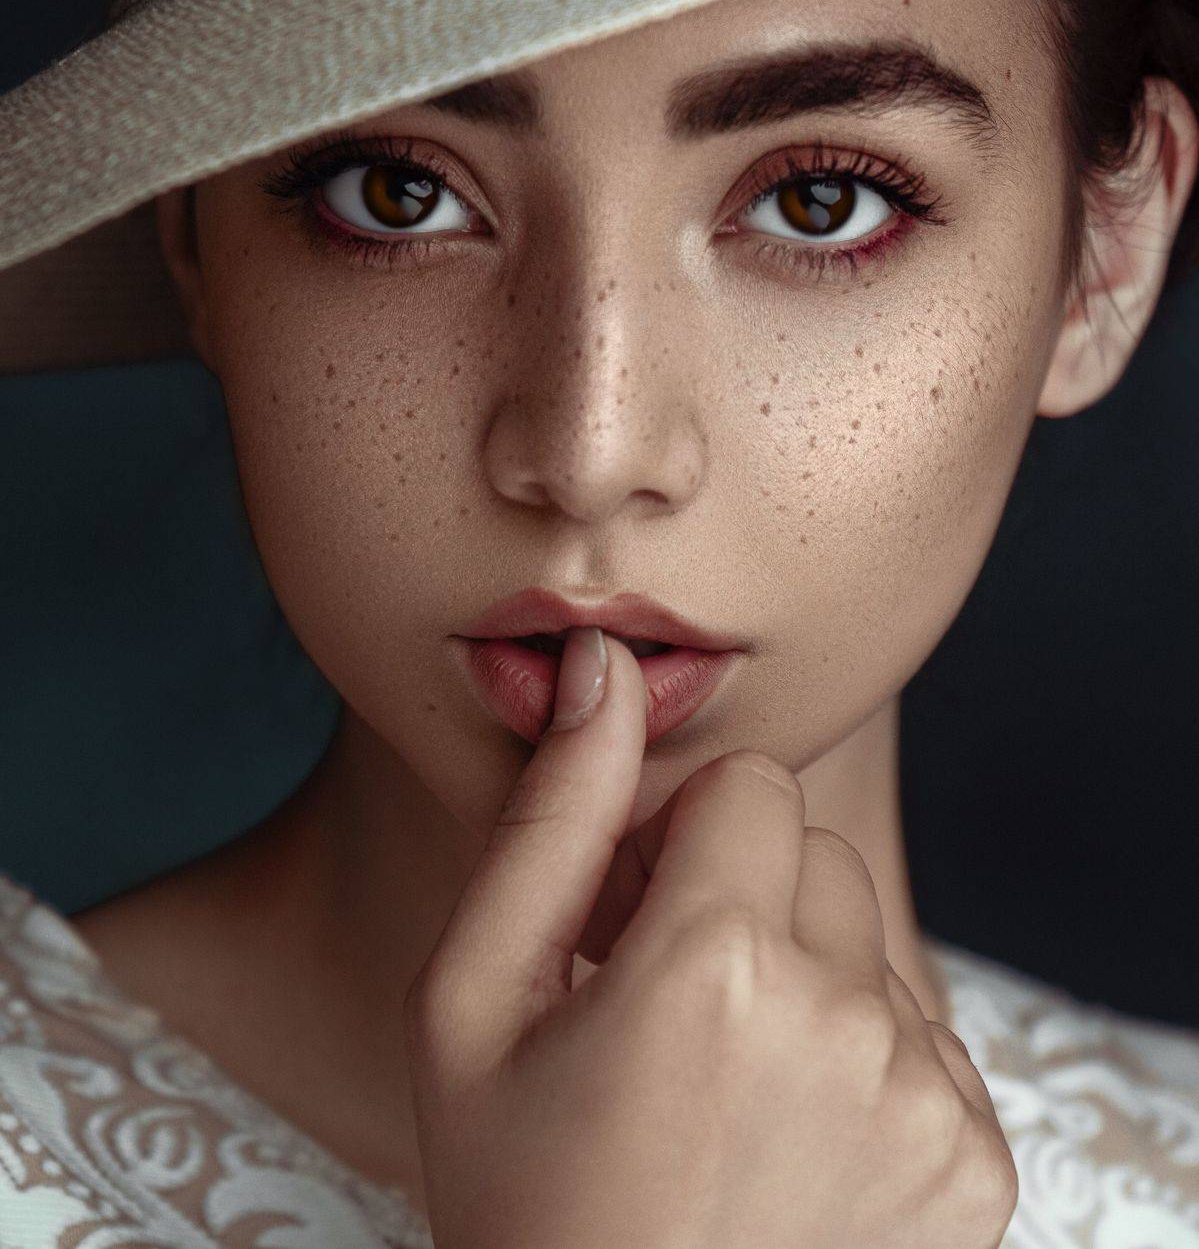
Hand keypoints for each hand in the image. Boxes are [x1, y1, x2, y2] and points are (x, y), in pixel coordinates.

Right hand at [403, 628, 1017, 1247]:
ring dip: (797, 973)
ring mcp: (924, 1102)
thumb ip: (549, 819)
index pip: (751, 782)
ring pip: (864, 938)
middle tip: (659, 998)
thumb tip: (604, 665)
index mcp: (716, 965)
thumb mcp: (471, 1003)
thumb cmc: (519, 1198)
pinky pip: (918, 1031)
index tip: (624, 923)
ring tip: (716, 1074)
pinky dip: (856, 1055)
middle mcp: (847, 1023)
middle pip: (812, 849)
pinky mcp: (974, 1164)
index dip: (673, 838)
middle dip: (735, 894)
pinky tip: (781, 1131)